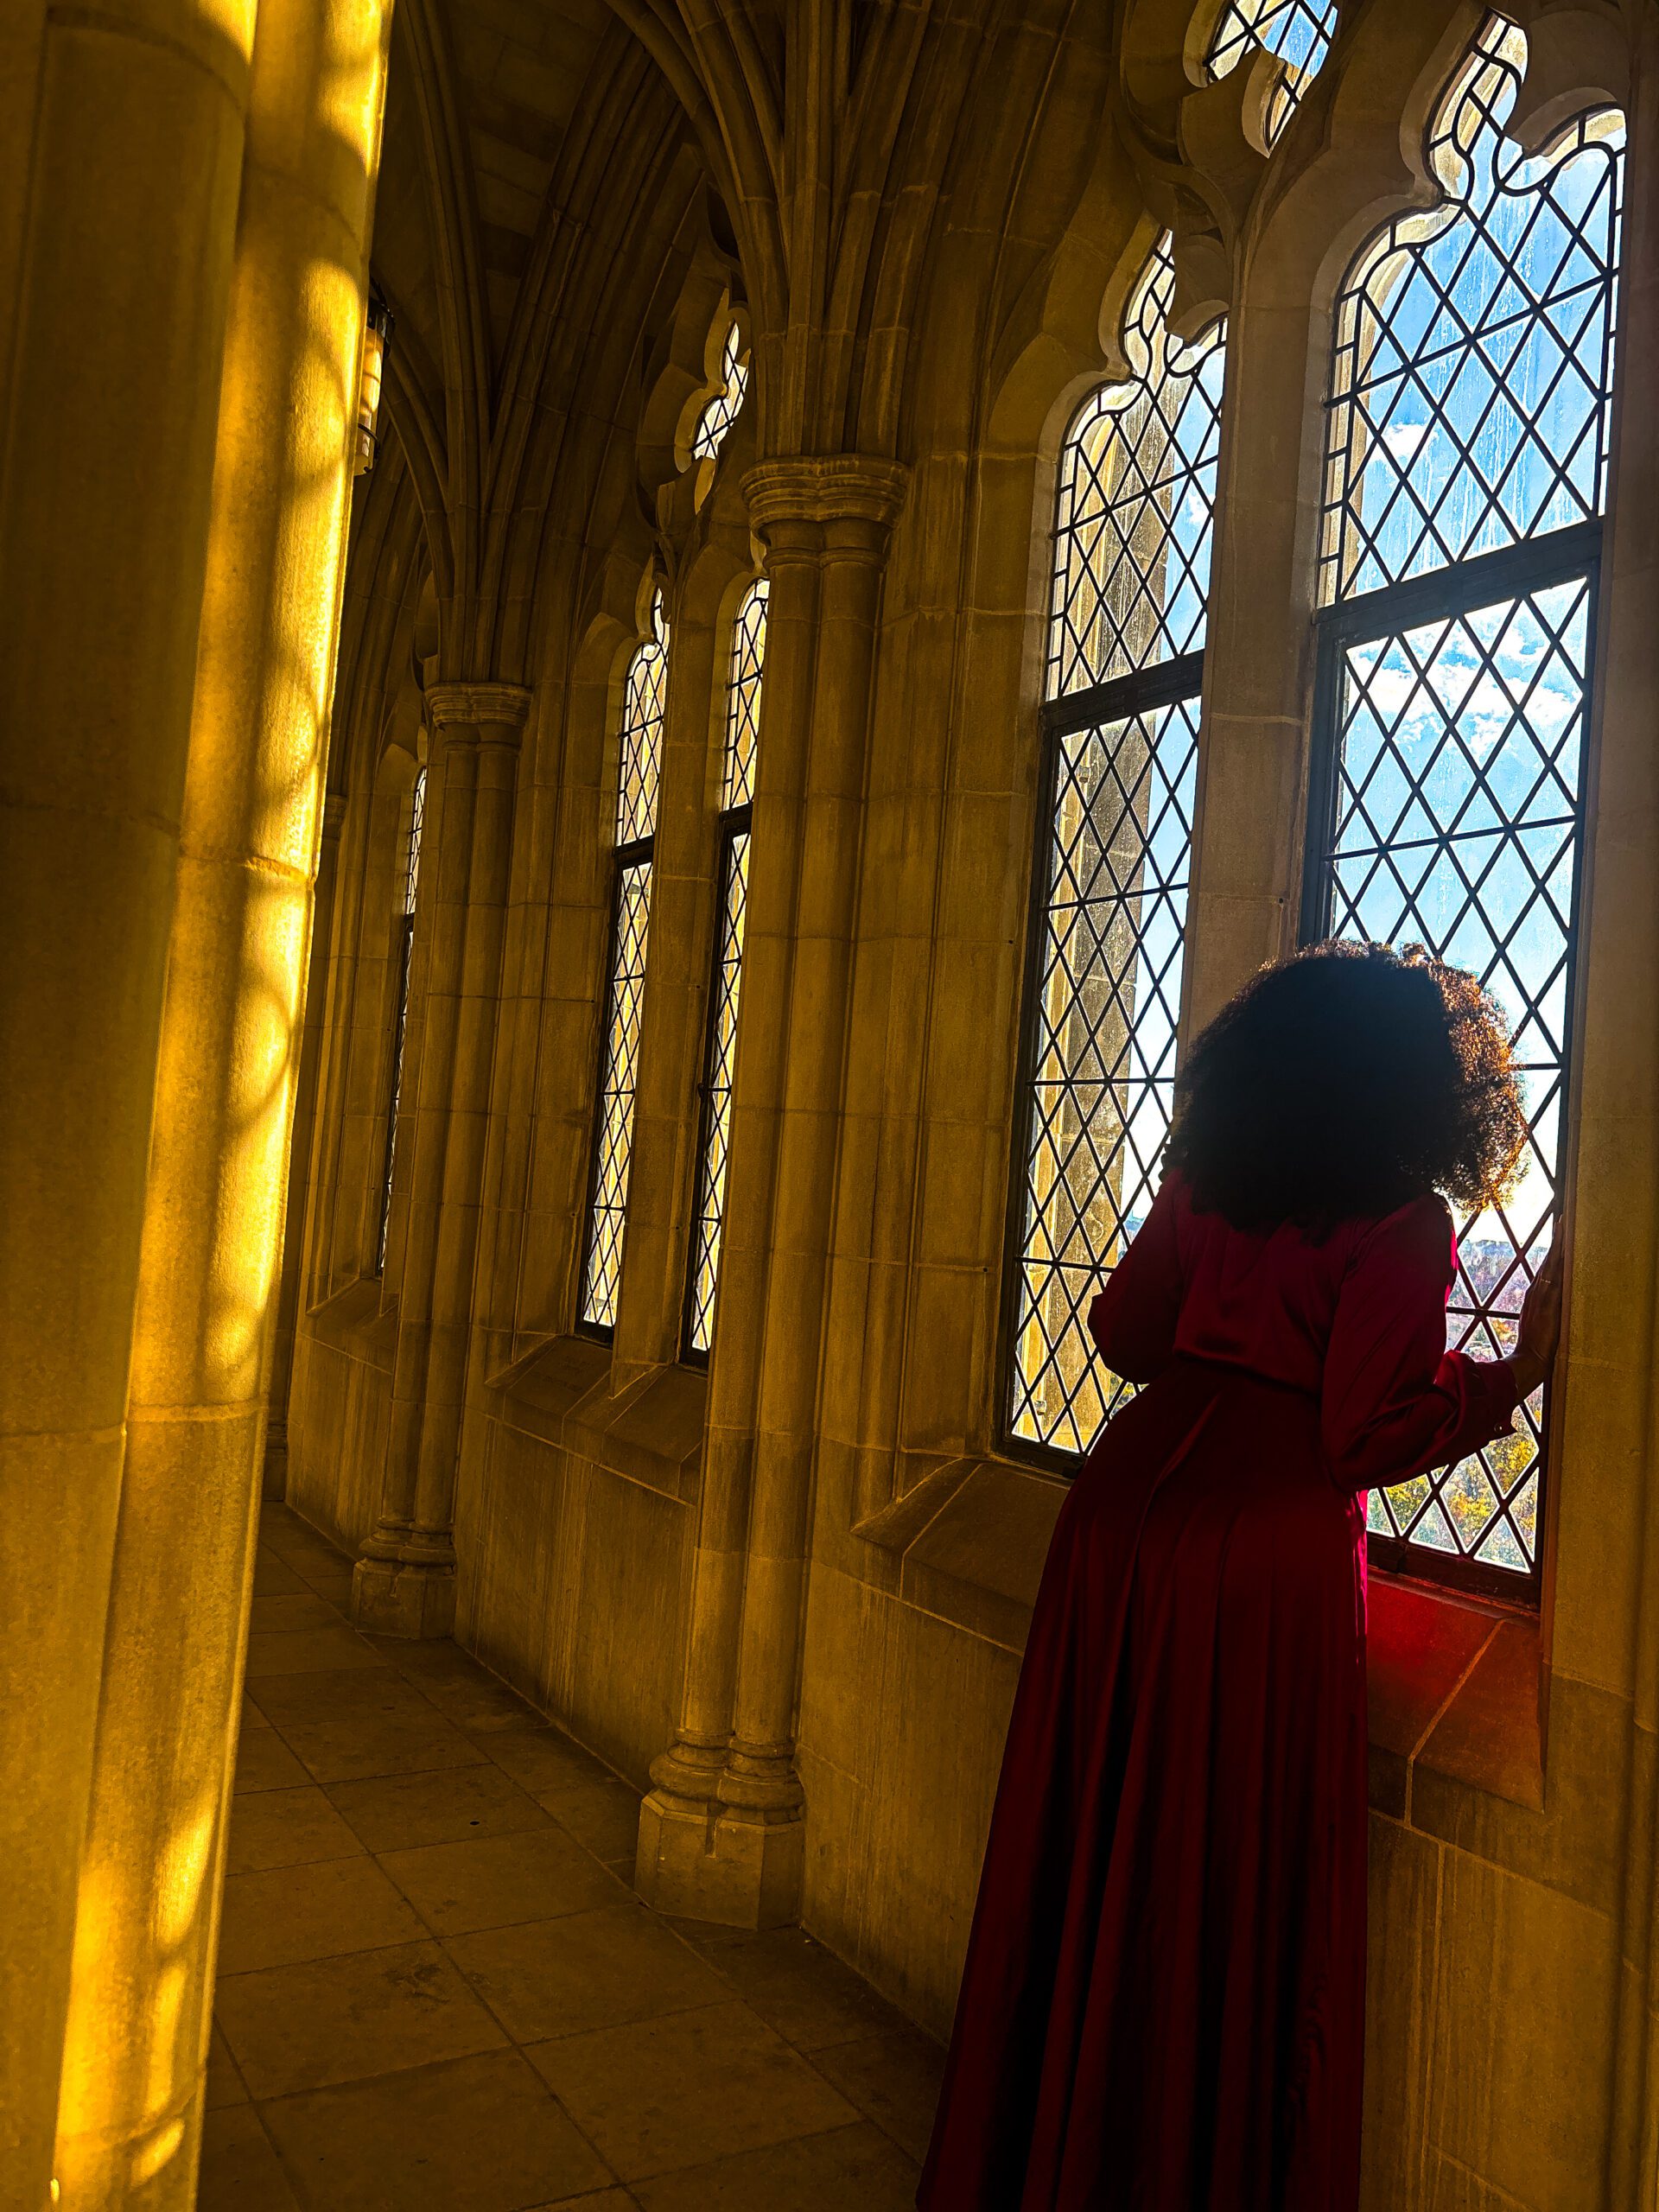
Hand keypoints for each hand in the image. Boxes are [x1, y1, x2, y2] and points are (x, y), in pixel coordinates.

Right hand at [1511, 1231, 1564, 1399]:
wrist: (1530, 1359)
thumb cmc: (1534, 1345)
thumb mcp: (1536, 1323)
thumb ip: (1541, 1310)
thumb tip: (1548, 1303)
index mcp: (1536, 1295)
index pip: (1547, 1266)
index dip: (1554, 1249)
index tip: (1560, 1231)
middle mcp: (1538, 1291)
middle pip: (1550, 1259)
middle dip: (1558, 1238)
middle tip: (1565, 1218)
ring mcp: (1543, 1294)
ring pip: (1553, 1262)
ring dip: (1559, 1243)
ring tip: (1565, 1224)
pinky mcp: (1548, 1300)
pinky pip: (1556, 1275)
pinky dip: (1559, 1260)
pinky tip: (1565, 1248)